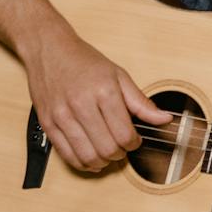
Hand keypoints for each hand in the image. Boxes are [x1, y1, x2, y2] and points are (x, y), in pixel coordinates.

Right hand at [23, 27, 171, 172]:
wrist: (48, 49)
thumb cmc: (84, 61)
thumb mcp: (118, 75)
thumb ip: (141, 102)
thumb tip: (164, 119)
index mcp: (103, 91)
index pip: (124, 134)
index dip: (134, 143)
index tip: (134, 139)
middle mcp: (81, 104)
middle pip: (108, 149)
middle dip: (120, 154)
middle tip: (121, 147)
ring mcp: (62, 115)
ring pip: (88, 156)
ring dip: (102, 162)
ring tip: (106, 154)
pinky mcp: (48, 123)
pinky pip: (67, 155)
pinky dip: (82, 163)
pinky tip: (90, 157)